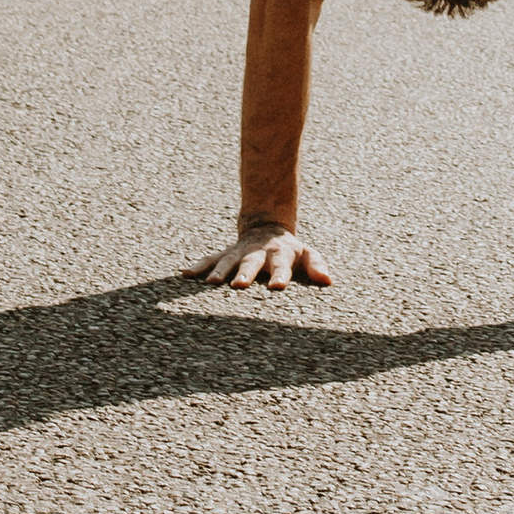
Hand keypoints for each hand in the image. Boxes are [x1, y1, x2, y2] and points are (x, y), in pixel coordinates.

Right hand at [192, 222, 332, 289]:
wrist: (267, 228)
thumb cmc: (290, 250)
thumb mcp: (307, 254)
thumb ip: (316, 266)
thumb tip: (328, 280)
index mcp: (280, 255)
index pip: (281, 266)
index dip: (280, 275)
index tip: (277, 286)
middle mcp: (258, 253)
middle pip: (251, 263)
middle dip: (245, 274)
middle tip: (239, 286)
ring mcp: (240, 252)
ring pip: (227, 261)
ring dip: (219, 271)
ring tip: (210, 282)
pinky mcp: (225, 254)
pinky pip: (210, 259)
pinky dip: (198, 266)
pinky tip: (185, 274)